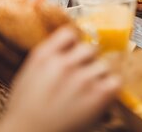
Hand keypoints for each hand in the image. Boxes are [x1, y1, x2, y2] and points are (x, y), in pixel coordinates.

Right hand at [0, 27, 120, 131]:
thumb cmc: (25, 109)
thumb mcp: (29, 73)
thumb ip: (49, 56)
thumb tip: (68, 46)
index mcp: (44, 55)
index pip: (69, 32)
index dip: (74, 43)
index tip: (73, 52)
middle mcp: (65, 63)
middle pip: (90, 47)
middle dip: (87, 60)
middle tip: (81, 74)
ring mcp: (83, 78)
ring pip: (104, 64)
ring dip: (98, 75)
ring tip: (87, 90)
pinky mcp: (98, 94)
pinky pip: (115, 80)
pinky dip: (111, 87)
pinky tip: (100, 95)